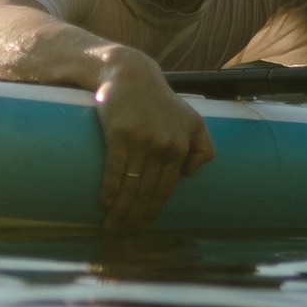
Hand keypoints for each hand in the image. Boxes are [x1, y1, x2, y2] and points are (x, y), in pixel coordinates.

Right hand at [92, 50, 215, 229]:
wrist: (131, 75)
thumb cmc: (161, 101)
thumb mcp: (192, 120)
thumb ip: (202, 147)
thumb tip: (190, 174)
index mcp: (180, 147)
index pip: (166, 189)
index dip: (152, 210)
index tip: (141, 225)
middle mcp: (164, 146)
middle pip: (147, 191)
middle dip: (134, 215)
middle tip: (121, 231)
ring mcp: (142, 140)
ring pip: (131, 185)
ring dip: (120, 209)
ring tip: (111, 223)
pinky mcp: (120, 133)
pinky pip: (115, 169)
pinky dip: (110, 189)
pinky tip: (104, 202)